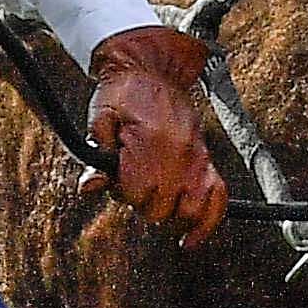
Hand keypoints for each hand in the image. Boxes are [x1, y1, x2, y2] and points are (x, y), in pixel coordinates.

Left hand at [82, 26, 227, 242]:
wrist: (154, 69)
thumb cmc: (123, 92)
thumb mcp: (100, 117)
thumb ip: (96, 153)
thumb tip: (90, 186)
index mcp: (150, 143)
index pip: (137, 194)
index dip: (123, 191)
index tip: (117, 178)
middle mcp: (178, 154)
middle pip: (161, 208)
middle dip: (143, 203)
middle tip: (133, 184)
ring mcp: (197, 158)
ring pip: (191, 210)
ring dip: (172, 214)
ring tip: (159, 204)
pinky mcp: (207, 159)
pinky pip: (217, 199)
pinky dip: (208, 222)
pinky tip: (191, 238)